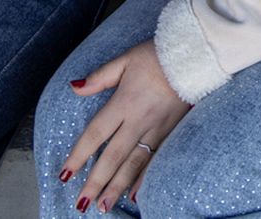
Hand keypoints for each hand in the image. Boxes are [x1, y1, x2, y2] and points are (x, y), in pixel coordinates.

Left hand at [60, 41, 190, 212]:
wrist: (194, 56)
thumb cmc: (156, 55)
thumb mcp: (125, 60)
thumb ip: (100, 77)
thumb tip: (74, 88)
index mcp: (124, 102)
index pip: (96, 133)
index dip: (79, 155)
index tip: (65, 174)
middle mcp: (139, 120)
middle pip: (113, 156)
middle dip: (96, 182)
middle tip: (82, 203)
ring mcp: (156, 129)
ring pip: (134, 164)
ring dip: (117, 186)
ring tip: (103, 205)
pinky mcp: (170, 132)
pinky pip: (156, 160)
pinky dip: (144, 179)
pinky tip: (134, 194)